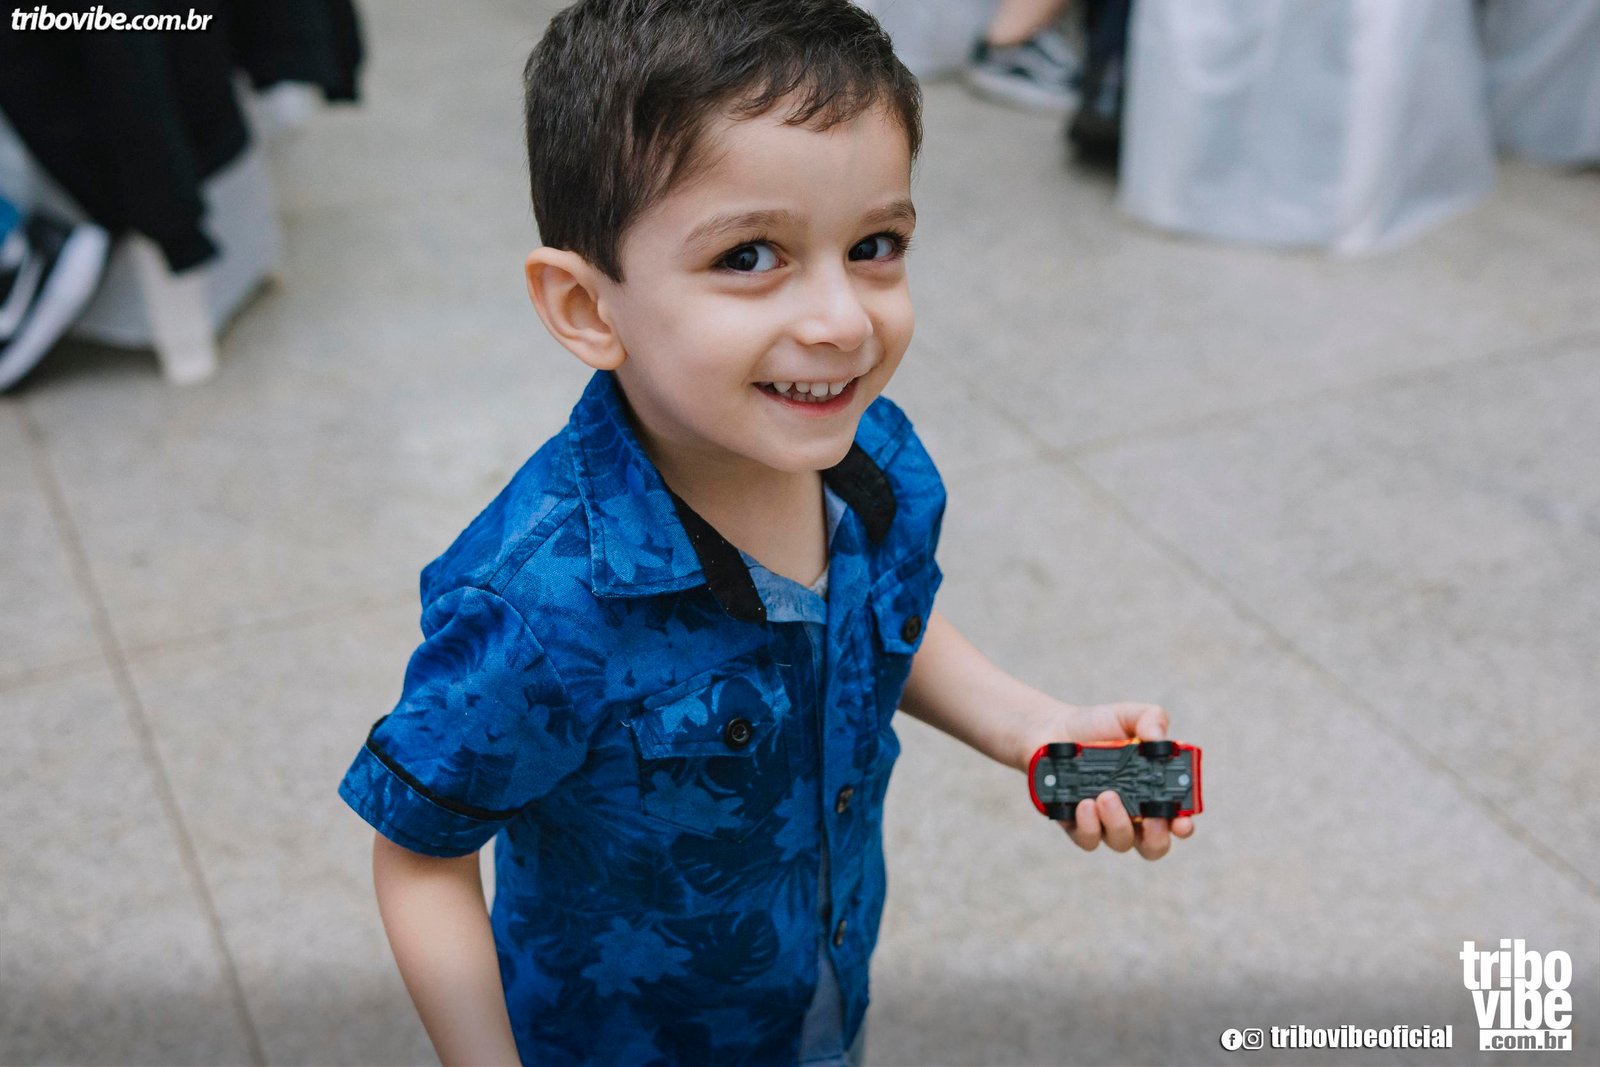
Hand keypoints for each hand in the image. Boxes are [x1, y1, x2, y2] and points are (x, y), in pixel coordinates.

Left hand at [1027, 701, 1196, 860]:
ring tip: (1106, 795)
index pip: (1177, 819)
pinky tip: (1084, 803)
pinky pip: (1087, 839)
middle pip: (1154, 845)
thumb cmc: (1096, 726)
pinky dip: (1088, 825)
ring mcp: (1105, 823)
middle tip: (1149, 816)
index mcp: (1154, 791)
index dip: (1183, 825)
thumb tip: (1158, 737)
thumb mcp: (1127, 715)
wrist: (1052, 729)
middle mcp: (1133, 813)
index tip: (1181, 820)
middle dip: (1156, 838)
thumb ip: (1151, 718)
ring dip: (1118, 823)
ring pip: (1120, 842)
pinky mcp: (1076, 825)